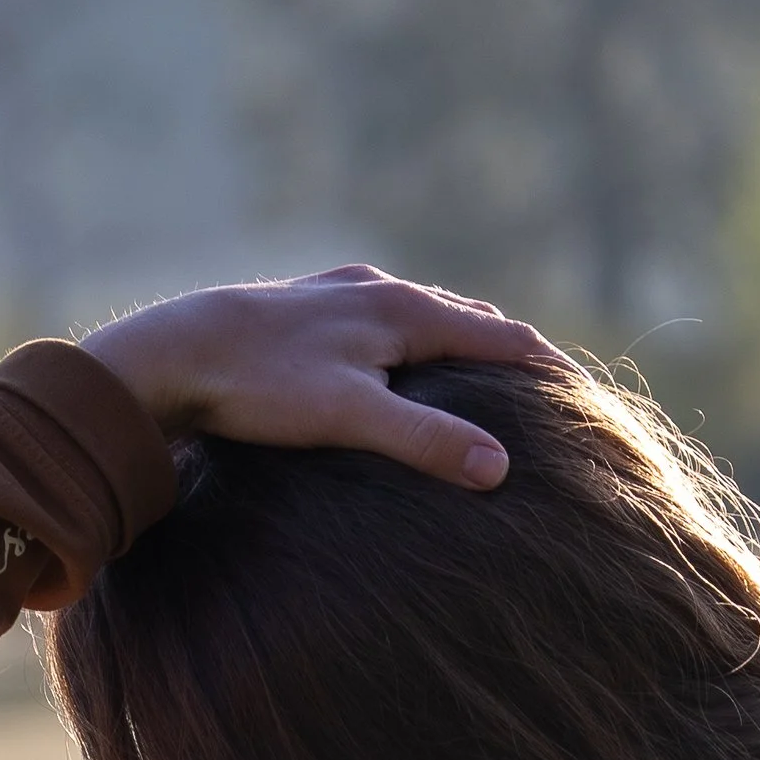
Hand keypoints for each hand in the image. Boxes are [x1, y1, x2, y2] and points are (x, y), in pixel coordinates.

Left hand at [80, 266, 569, 488]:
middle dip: (512, 351)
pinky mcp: (308, 308)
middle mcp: (378, 290)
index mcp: (403, 310)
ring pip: (424, 314)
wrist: (171, 353)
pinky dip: (414, 340)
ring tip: (487, 372)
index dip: (548, 367)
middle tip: (551, 386)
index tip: (587, 394)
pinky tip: (399, 359)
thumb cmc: (260, 386)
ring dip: (462, 340)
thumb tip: (500, 469)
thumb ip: (426, 441)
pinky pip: (384, 319)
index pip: (501, 336)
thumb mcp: (351, 418)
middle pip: (469, 317)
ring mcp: (341, 294)